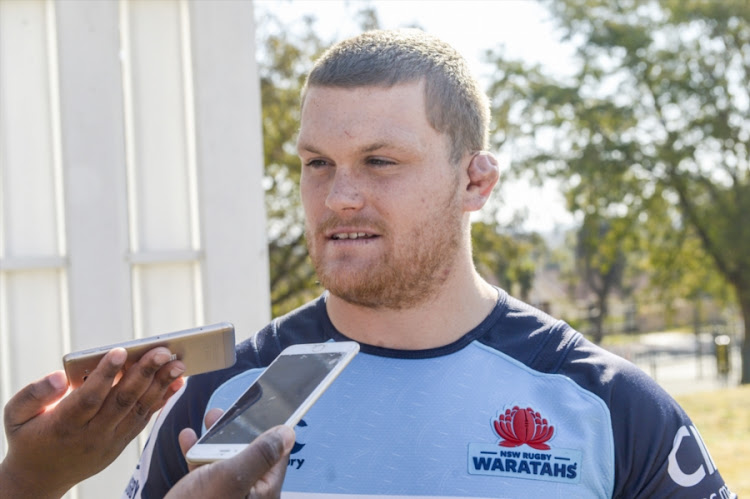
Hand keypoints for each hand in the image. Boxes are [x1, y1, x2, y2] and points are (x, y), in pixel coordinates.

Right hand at [0, 347, 184, 498]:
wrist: (41, 477)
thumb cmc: (29, 437)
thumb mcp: (16, 415)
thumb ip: (34, 393)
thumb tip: (59, 377)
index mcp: (63, 425)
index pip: (89, 398)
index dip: (105, 374)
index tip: (121, 351)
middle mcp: (90, 435)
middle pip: (122, 401)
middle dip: (145, 373)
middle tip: (163, 351)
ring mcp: (109, 441)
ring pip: (139, 410)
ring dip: (161, 385)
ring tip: (178, 363)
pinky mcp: (121, 443)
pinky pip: (144, 420)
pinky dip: (162, 400)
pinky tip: (176, 382)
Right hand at [168, 412, 294, 497]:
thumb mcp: (231, 477)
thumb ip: (259, 454)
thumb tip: (287, 433)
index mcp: (263, 493)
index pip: (277, 455)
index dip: (273, 429)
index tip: (268, 406)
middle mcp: (249, 495)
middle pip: (251, 454)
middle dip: (239, 429)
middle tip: (232, 409)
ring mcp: (227, 497)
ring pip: (227, 460)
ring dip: (216, 438)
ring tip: (210, 418)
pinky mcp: (207, 498)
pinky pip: (206, 471)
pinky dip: (198, 453)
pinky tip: (188, 438)